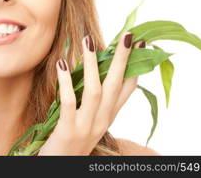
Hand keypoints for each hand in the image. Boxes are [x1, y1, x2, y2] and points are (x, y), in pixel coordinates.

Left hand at [37, 32, 144, 154]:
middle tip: (128, 35)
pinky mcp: (68, 131)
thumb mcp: (90, 121)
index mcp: (108, 117)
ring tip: (88, 40)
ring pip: (95, 91)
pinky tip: (62, 64)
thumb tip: (95, 70)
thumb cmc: (72, 141)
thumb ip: (95, 101)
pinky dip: (66, 83)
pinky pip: (70, 103)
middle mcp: (102, 121)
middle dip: (123, 59)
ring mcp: (87, 127)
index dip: (136, 66)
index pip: (128, 89)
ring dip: (93, 65)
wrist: (60, 169)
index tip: (141, 44)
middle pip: (116, 85)